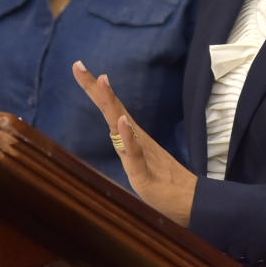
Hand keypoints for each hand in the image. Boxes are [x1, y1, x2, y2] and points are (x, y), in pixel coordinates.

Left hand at [72, 61, 196, 224]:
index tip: (78, 67)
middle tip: (77, 65)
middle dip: (94, 87)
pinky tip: (121, 121)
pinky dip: (127, 136)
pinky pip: (135, 152)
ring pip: (121, 124)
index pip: (110, 107)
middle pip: (112, 108)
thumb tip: (120, 125)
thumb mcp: (137, 161)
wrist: (188, 201)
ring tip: (102, 81)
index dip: (94, 89)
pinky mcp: (143, 172)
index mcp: (131, 135)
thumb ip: (129, 144)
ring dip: (111, 102)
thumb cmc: (163, 182)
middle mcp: (135, 138)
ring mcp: (140, 152)